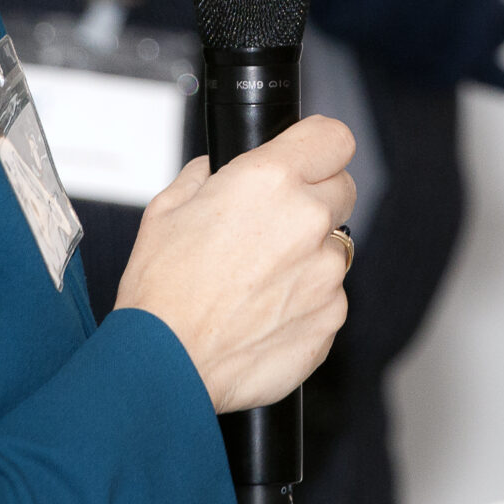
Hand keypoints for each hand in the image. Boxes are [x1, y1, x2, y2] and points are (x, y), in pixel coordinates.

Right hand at [114, 116, 356, 413]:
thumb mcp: (167, 209)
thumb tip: (219, 169)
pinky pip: (330, 295)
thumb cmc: (161, 291)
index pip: (334, 138)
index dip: (319, 147)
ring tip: (257, 281)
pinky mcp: (331, 317)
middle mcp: (307, 220)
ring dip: (308, 255)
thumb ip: (206, 175)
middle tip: (272, 226)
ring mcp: (325, 272)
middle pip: (342, 189)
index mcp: (269, 180)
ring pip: (334, 247)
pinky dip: (306, 300)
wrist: (166, 365)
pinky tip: (264, 312)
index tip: (309, 158)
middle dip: (314, 200)